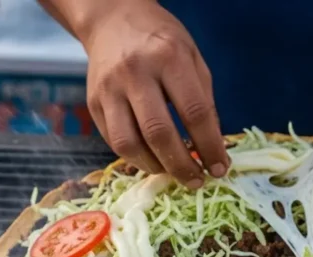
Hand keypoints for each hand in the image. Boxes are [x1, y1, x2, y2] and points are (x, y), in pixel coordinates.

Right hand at [80, 0, 227, 186]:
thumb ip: (203, 99)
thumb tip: (212, 147)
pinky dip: (136, 159)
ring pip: (129, 144)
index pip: (194, 112)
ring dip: (155, 167)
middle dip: (182, 165)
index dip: (209, 146)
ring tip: (173, 172)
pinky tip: (153, 160)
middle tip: (197, 180)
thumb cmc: (161, 41)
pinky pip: (114, 141)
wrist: (112, 20)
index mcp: (168, 58)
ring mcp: (109, 90)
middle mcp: (135, 73)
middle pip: (159, 133)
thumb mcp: (193, 57)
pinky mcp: (93, 103)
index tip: (220, 168)